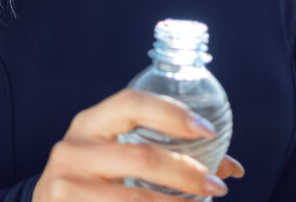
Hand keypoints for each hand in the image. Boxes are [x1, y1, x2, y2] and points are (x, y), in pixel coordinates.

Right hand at [34, 88, 243, 199]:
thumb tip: (231, 168)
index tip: (208, 129)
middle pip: (141, 157)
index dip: (171, 113)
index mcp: (90, 123)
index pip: (131, 103)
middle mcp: (73, 150)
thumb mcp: (116, 155)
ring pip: (133, 198)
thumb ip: (166, 153)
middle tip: (215, 186)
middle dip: (187, 173)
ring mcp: (65, 186)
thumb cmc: (93, 177)